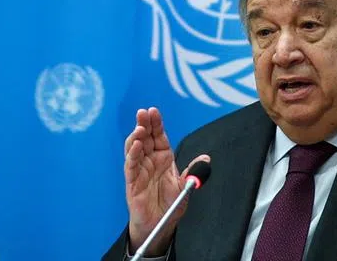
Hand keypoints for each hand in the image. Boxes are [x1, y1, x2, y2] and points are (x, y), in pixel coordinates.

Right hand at [124, 107, 208, 255]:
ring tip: (140, 127)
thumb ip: (193, 171)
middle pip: (145, 137)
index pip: (158, 136)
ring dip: (136, 136)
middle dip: (144, 124)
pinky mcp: (132, 182)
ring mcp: (140, 170)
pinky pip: (131, 165)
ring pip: (134, 148)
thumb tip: (206, 159)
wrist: (161, 225)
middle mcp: (150, 161)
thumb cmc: (170, 205)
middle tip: (143, 113)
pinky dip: (132, 154)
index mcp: (163, 158)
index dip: (156, 123)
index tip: (154, 111)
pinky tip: (136, 145)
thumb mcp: (186, 186)